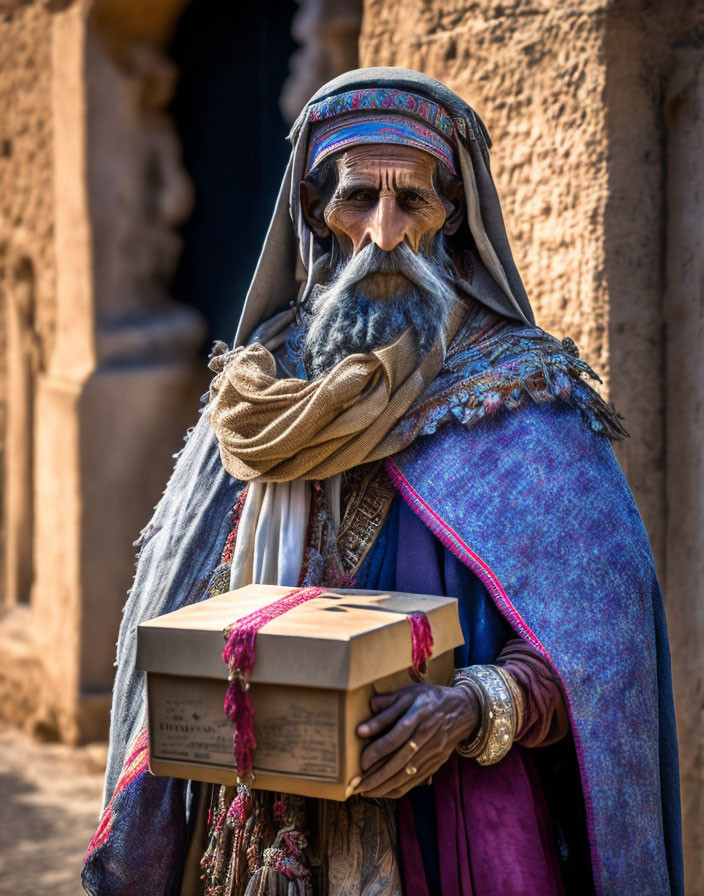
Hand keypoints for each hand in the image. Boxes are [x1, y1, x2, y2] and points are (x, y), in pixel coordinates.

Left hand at [353, 682, 478, 798]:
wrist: (464, 709)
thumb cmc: (431, 698)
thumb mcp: (410, 693)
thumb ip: (389, 701)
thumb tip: (369, 708)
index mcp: (419, 715)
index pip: (396, 736)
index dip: (378, 750)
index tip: (360, 761)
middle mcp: (426, 736)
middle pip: (400, 760)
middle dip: (376, 776)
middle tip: (356, 784)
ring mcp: (432, 752)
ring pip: (407, 774)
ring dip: (384, 786)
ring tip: (364, 791)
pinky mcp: (436, 763)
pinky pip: (415, 780)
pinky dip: (398, 789)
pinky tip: (382, 792)